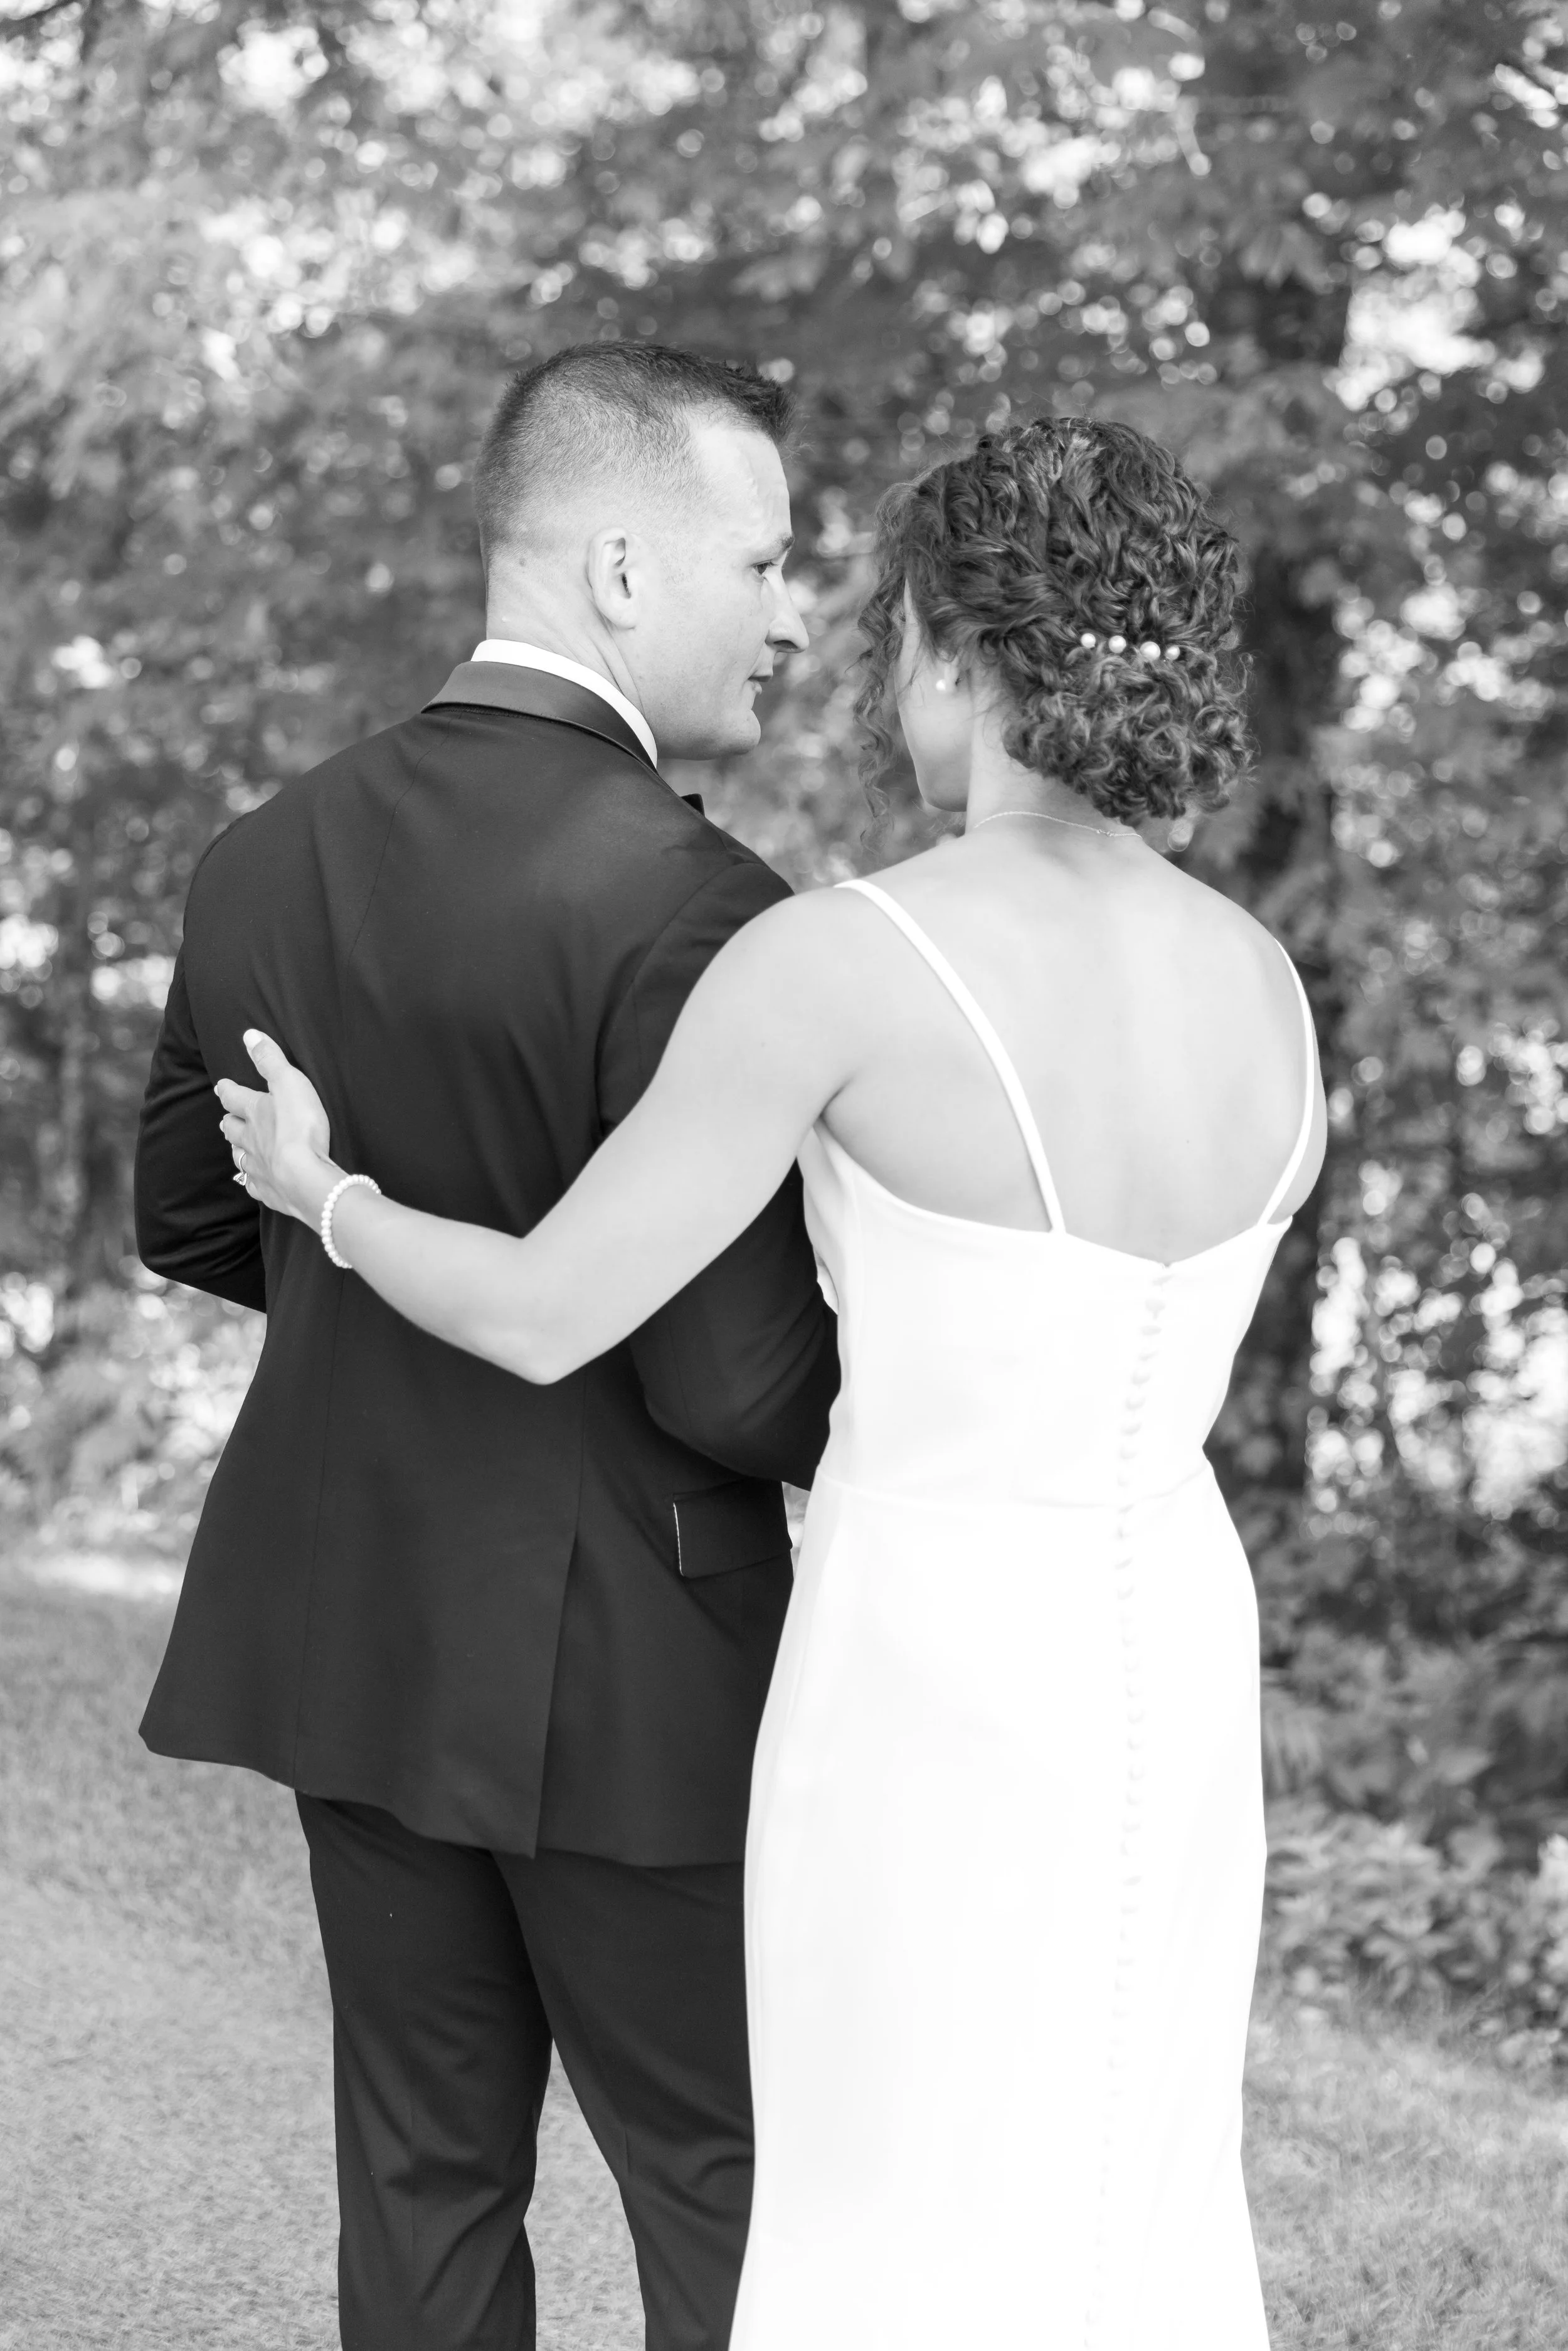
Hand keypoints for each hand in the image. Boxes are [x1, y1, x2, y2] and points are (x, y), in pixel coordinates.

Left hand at [217, 1031, 337, 1224]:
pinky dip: (253, 1179)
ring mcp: (257, 1167)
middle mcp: (249, 1140)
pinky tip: (255, 1180)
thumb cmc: (300, 1127)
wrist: (305, 1178)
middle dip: (229, 1121)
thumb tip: (249, 1035)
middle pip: (232, 1129)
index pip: (234, 1097)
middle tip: (227, 1118)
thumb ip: (270, 1059)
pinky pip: (254, 1184)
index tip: (221, 1086)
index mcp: (254, 1112)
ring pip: (240, 1156)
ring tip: (238, 1147)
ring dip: (238, 1149)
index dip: (228, 1090)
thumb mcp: (289, 1083)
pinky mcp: (268, 1191)